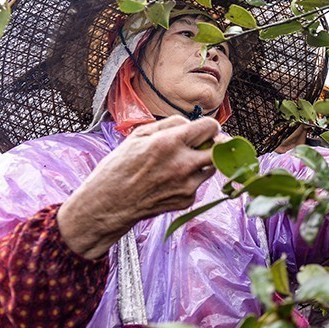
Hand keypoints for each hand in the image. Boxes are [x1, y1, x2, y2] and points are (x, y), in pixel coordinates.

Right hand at [57, 116, 220, 258]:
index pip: (210, 127)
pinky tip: (170, 181)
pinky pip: (198, 184)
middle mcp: (182, 164)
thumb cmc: (119, 167)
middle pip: (220, 149)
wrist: (108, 204)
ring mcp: (187, 185)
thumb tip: (192, 123)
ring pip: (211, 167)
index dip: (210, 127)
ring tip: (181, 163)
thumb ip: (170, 124)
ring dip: (203, 162)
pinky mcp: (187, 200)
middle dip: (216, 144)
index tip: (206, 130)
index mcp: (169, 143)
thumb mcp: (138, 135)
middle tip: (207, 144)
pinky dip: (190, 180)